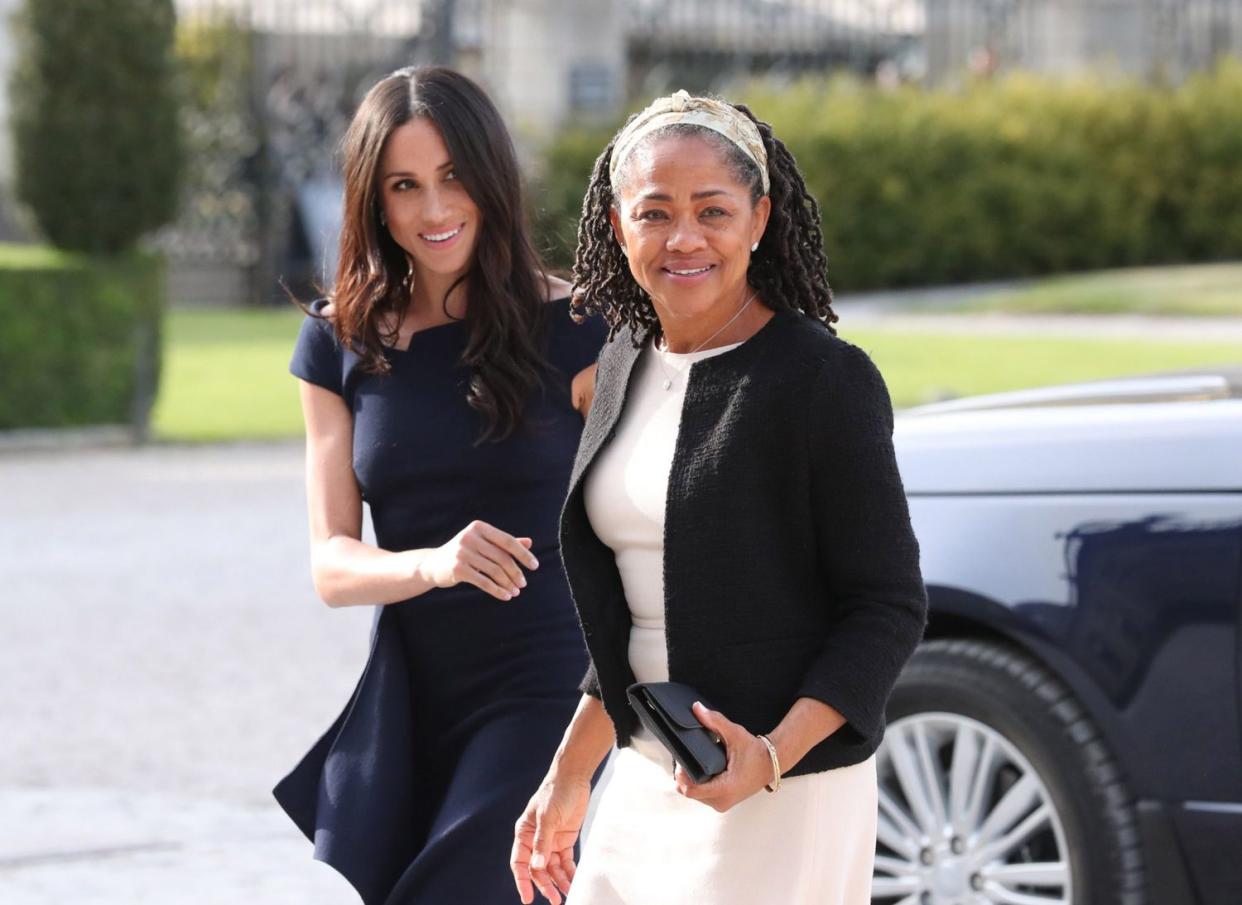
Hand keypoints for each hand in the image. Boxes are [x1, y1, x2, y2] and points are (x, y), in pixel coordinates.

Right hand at [423, 520, 538, 600]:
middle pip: (502, 557)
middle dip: (516, 572)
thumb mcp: (483, 544)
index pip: (507, 541)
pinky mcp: (457, 568)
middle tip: (523, 584)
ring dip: (508, 584)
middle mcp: (470, 537)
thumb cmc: (464, 553)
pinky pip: (484, 582)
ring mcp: (462, 552)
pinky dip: (497, 590)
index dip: (523, 554)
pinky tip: (505, 596)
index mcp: (479, 527)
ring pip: (494, 571)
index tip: (535, 566)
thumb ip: (504, 543)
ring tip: (515, 592)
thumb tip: (529, 542)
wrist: (434, 564)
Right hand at [512, 773, 590, 904]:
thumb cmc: (556, 792)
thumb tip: (538, 867)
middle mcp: (536, 840)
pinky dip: (569, 872)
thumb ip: (543, 842)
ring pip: (552, 868)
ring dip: (558, 882)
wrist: (574, 778)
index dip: (523, 881)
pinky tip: (573, 882)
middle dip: (545, 885)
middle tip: (555, 900)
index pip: (520, 862)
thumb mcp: (548, 816)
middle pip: (538, 869)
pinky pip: (565, 862)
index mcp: (524, 833)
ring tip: (567, 894)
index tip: (527, 898)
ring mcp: (550, 841)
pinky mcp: (564, 841)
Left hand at [674, 702, 775, 812]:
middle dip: (684, 775)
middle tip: (686, 758)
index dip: (681, 775)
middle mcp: (722, 801)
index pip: (690, 789)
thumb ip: (714, 721)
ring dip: (690, 780)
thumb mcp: (734, 734)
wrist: (771, 763)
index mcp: (725, 788)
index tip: (681, 760)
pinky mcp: (722, 802)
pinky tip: (701, 770)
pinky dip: (698, 783)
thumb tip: (696, 708)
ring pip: (694, 794)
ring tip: (694, 762)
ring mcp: (722, 803)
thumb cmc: (755, 751)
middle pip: (688, 791)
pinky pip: (702, 795)